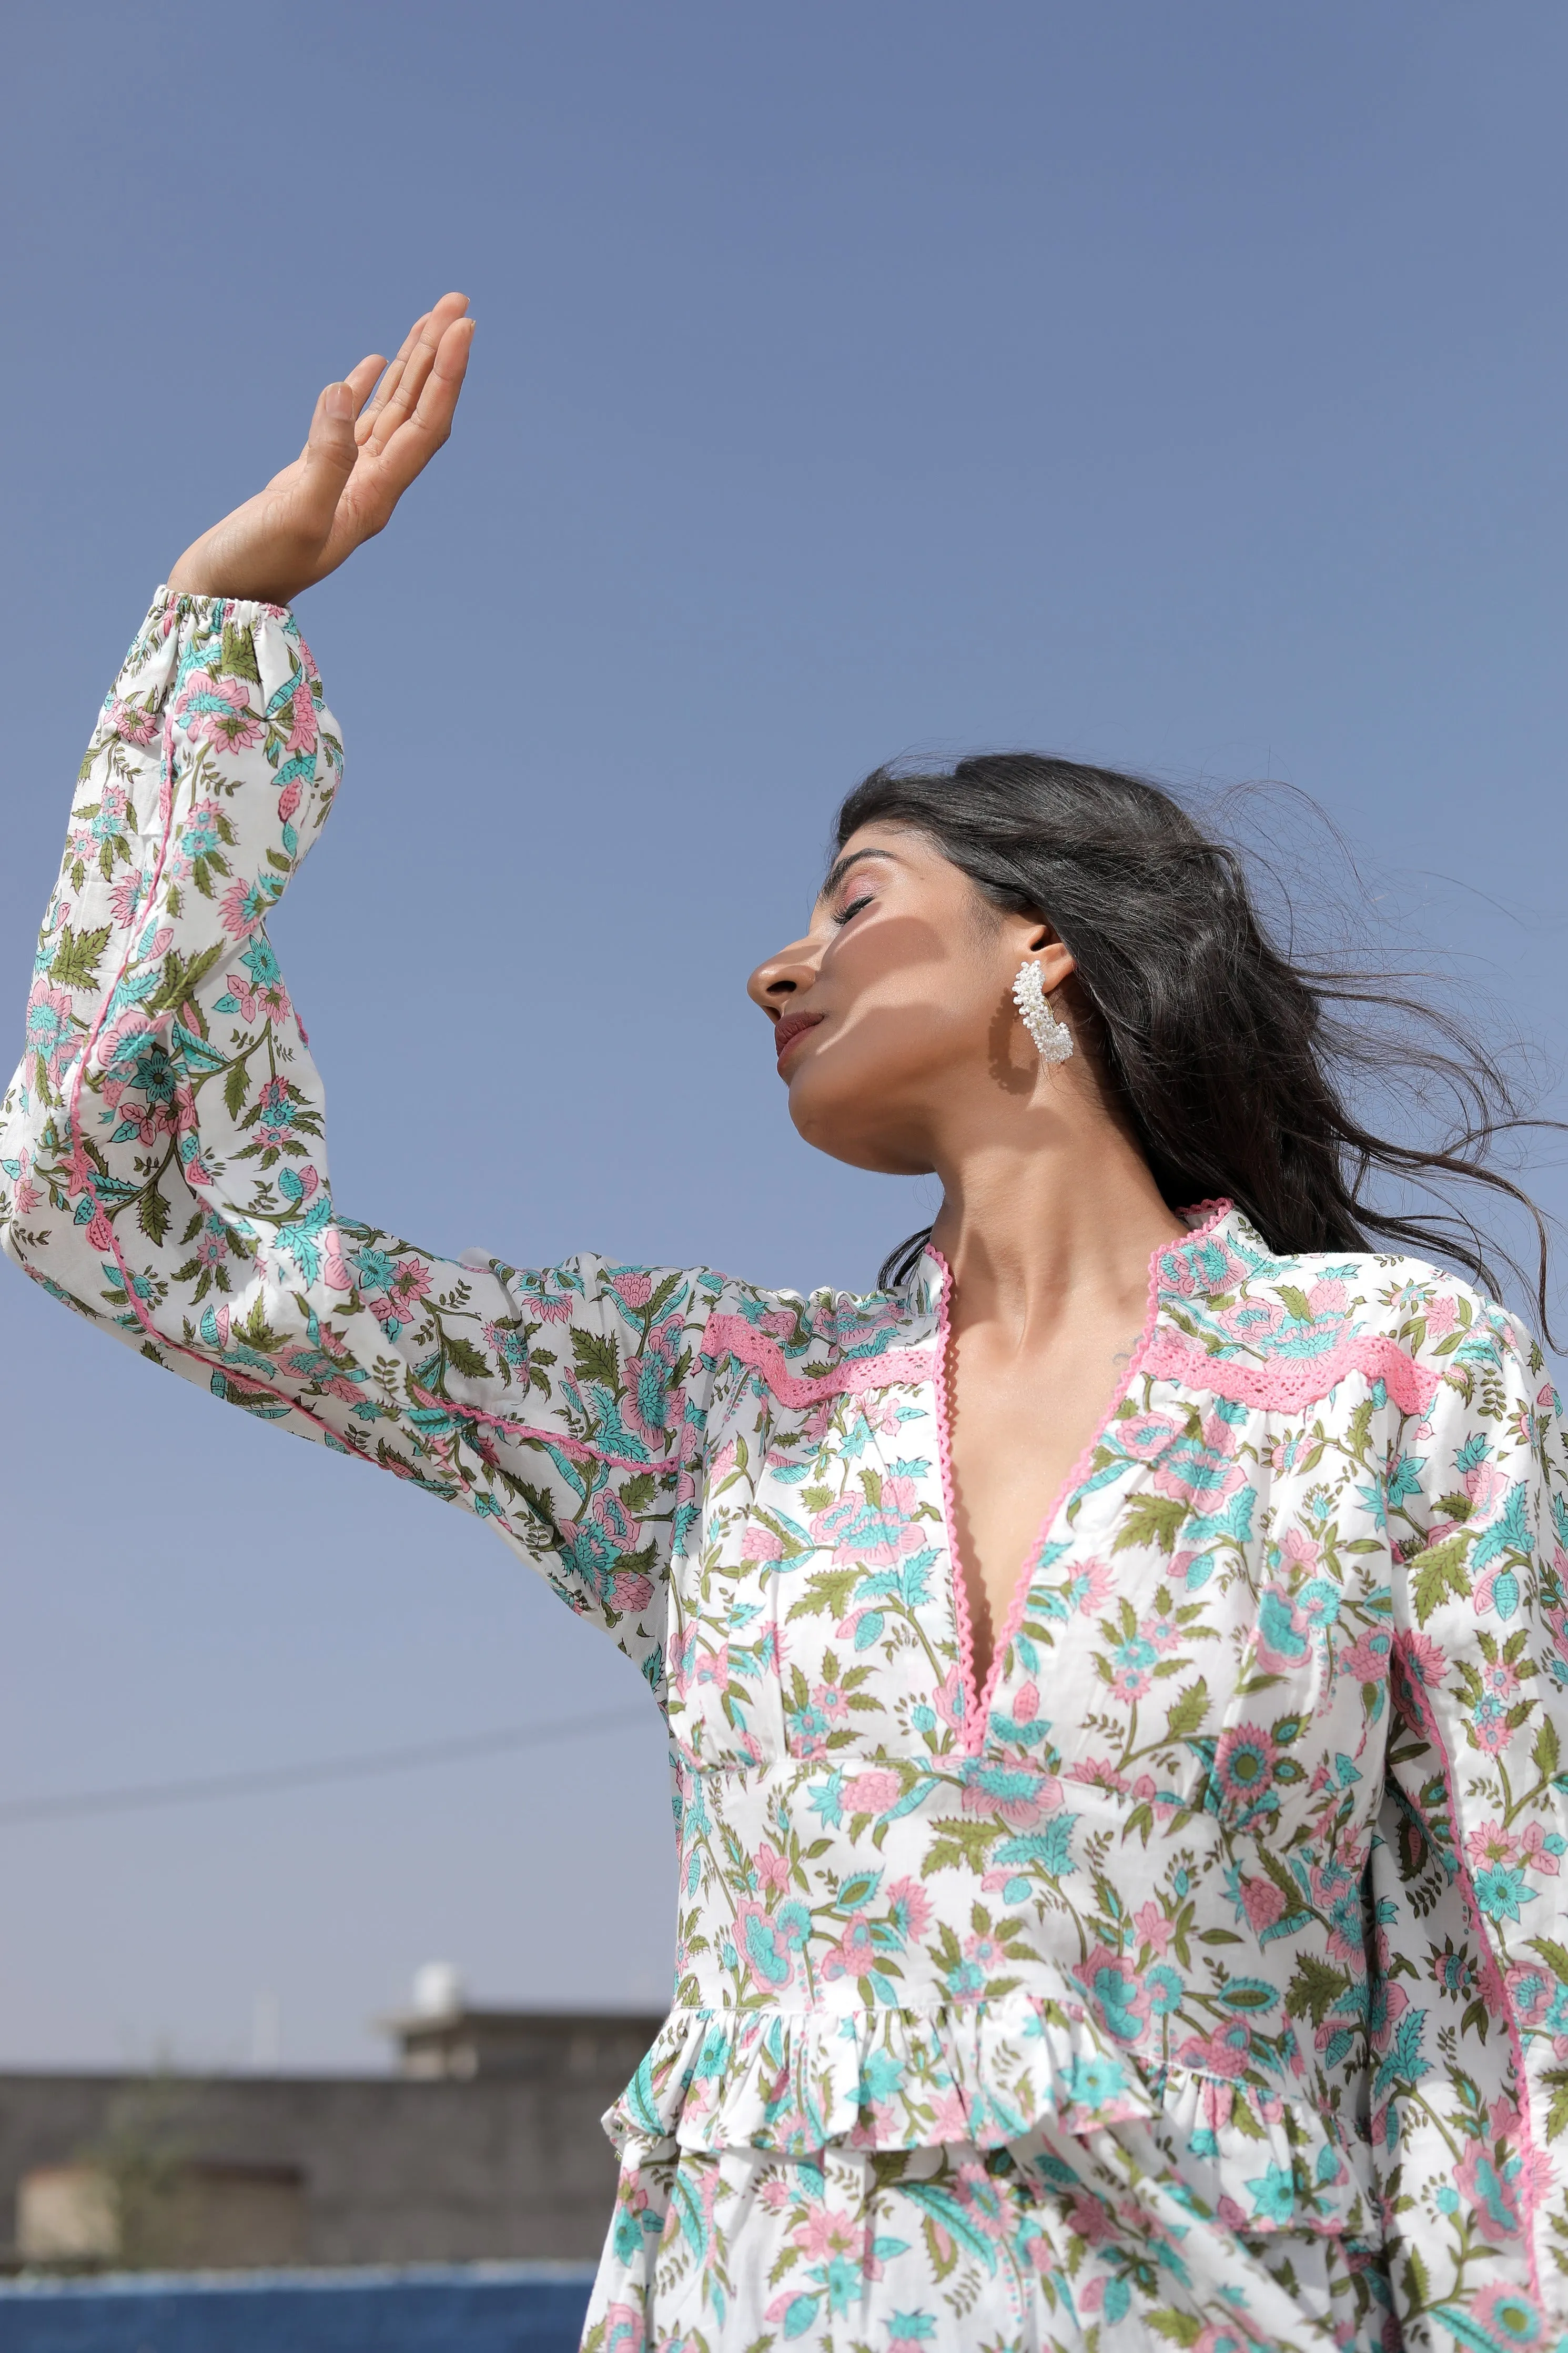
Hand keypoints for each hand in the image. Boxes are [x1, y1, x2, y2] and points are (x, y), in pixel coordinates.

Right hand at [167, 293, 474, 603]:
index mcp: (375, 497)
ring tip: (431, 320)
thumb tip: (342, 392)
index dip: (446, 375)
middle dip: (437, 356)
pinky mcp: (311, 477)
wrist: (220, 598)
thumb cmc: (255, 565)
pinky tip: (375, 363)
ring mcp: (342, 482)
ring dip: (411, 366)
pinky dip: (366, 391)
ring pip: (388, 412)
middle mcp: (369, 487)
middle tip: (458, 303)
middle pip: (416, 411)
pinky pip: (351, 425)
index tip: (461, 327)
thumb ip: (323, 457)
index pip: (425, 426)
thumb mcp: (295, 515)